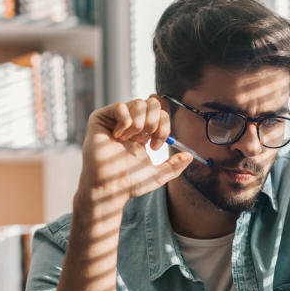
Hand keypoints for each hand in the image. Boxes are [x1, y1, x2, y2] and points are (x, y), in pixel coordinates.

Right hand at [76, 95, 192, 212]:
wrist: (109, 187)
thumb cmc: (129, 183)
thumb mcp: (157, 175)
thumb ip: (174, 166)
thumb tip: (190, 156)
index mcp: (143, 132)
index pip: (161, 113)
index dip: (164, 126)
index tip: (155, 146)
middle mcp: (130, 123)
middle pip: (152, 103)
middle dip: (154, 122)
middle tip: (146, 140)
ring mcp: (115, 119)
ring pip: (138, 103)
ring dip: (139, 124)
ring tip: (130, 140)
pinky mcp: (100, 118)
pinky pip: (120, 106)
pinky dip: (124, 122)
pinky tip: (117, 136)